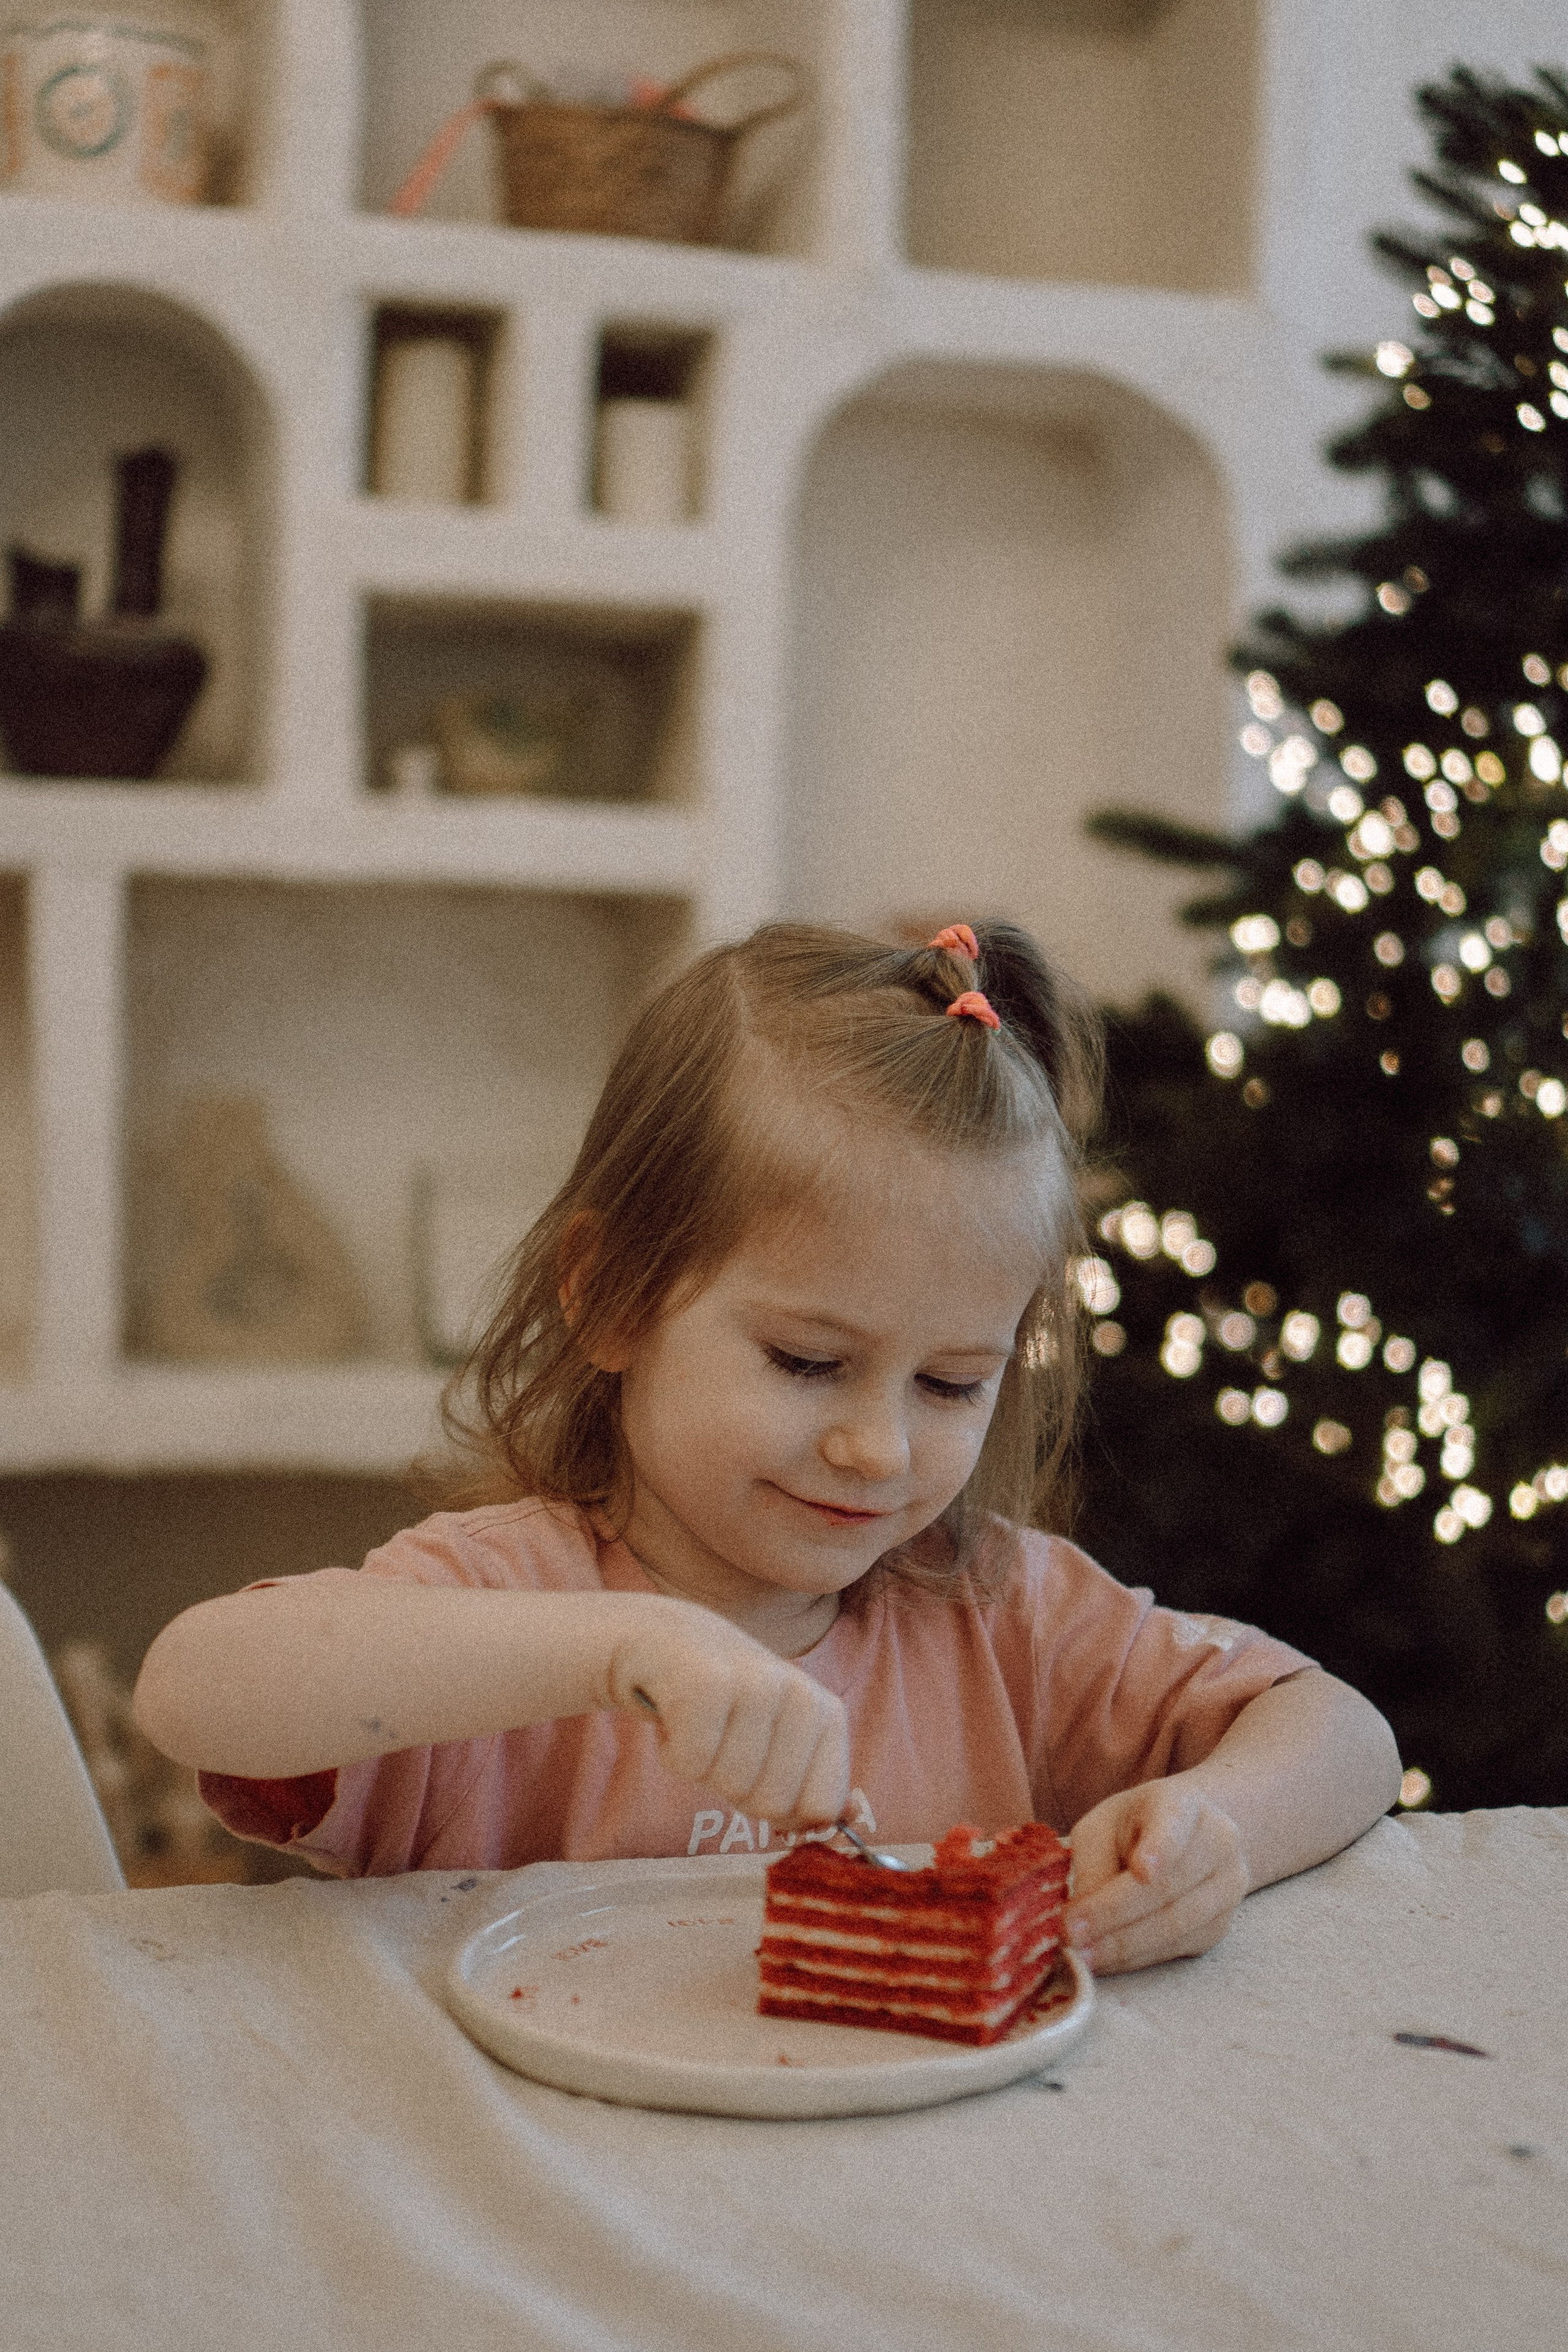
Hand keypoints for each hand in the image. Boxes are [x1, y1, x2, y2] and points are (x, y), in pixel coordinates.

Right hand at [602, 1598, 848, 1825]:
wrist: (654, 1635)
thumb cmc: (717, 1701)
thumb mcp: (773, 1739)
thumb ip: (807, 1787)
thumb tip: (836, 1830)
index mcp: (825, 1713)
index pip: (822, 1808)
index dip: (779, 1810)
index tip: (755, 1771)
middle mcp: (800, 1693)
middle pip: (772, 1804)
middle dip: (733, 1786)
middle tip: (718, 1740)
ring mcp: (756, 1684)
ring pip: (730, 1785)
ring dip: (700, 1765)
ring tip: (696, 1722)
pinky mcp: (706, 1682)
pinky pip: (691, 1764)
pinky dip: (671, 1752)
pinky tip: (673, 1712)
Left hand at [1061, 1779, 1248, 1974]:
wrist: (1182, 1841)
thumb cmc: (1131, 1830)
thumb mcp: (1101, 1828)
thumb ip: (1091, 1864)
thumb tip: (1079, 1918)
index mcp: (1184, 1803)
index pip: (1175, 1821)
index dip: (1160, 1848)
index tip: (1141, 1871)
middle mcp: (1218, 1842)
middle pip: (1168, 1885)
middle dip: (1114, 1914)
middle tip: (1070, 1932)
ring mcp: (1228, 1886)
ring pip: (1176, 1924)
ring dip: (1123, 1945)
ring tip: (1082, 1955)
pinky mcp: (1220, 1926)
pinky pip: (1178, 1948)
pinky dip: (1136, 1957)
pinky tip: (1105, 1960)